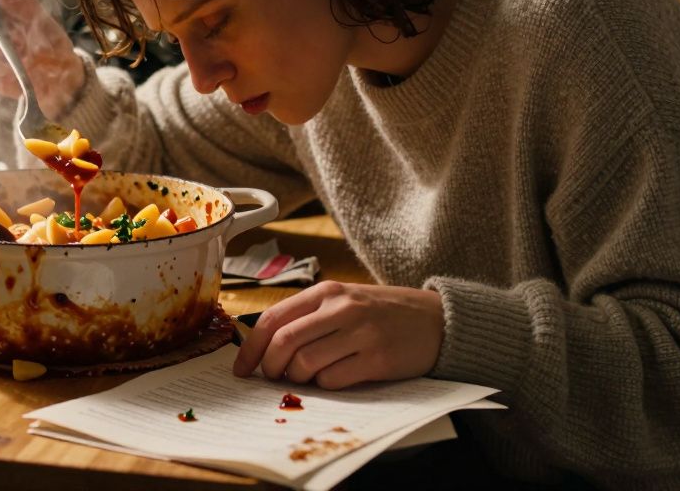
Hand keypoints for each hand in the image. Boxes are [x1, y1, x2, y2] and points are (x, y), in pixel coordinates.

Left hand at [232, 281, 444, 389]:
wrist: (437, 320)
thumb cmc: (383, 313)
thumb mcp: (345, 301)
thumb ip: (309, 317)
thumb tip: (266, 348)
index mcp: (326, 293)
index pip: (273, 318)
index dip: (251, 347)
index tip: (242, 369)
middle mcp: (341, 309)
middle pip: (284, 342)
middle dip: (269, 367)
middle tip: (271, 378)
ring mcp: (360, 333)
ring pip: (305, 363)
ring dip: (297, 378)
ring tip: (306, 378)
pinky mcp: (377, 358)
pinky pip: (333, 380)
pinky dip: (324, 386)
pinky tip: (335, 379)